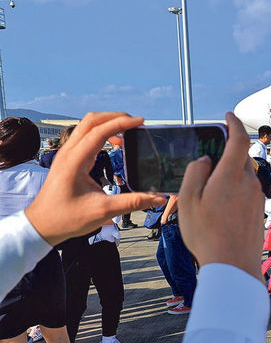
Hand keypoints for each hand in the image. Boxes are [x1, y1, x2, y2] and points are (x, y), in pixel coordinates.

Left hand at [25, 112, 165, 245]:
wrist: (41, 225)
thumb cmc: (65, 218)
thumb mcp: (103, 211)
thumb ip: (133, 202)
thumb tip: (157, 197)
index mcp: (75, 161)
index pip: (99, 131)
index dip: (122, 123)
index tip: (140, 122)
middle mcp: (68, 153)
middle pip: (92, 121)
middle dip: (115, 117)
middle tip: (135, 123)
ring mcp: (66, 154)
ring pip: (87, 126)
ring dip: (108, 123)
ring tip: (127, 132)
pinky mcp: (68, 159)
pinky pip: (85, 136)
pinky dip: (102, 133)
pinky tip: (114, 144)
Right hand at [178, 112, 264, 280]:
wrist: (233, 267)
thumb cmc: (206, 234)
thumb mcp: (188, 200)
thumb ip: (195, 172)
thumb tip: (205, 160)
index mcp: (232, 175)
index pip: (239, 139)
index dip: (234, 123)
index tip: (228, 115)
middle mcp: (250, 182)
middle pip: (242, 157)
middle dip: (228, 151)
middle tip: (210, 157)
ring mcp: (257, 197)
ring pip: (245, 175)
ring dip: (231, 173)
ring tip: (211, 187)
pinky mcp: (259, 211)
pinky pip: (248, 191)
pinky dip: (236, 188)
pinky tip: (221, 205)